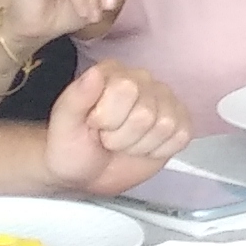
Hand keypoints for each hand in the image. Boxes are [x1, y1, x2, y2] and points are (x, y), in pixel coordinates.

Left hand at [42, 62, 192, 193]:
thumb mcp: (63, 124)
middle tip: (107, 139)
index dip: (108, 118)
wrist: (84, 172)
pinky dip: (159, 151)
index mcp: (114, 73)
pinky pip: (181, 136)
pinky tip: (142, 148)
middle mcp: (143, 80)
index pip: (126, 89)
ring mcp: (164, 101)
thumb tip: (95, 74)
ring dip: (139, 146)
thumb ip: (76, 97)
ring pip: (165, 126)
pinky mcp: (179, 122)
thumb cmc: (71, 146)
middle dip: (122, 137)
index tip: (94, 125)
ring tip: (123, 144)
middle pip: (146, 113)